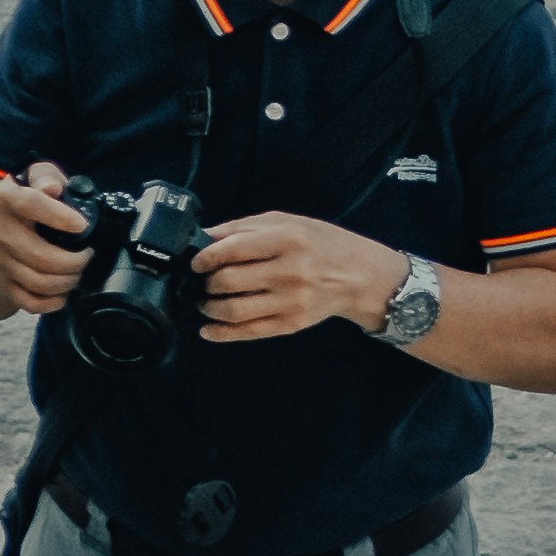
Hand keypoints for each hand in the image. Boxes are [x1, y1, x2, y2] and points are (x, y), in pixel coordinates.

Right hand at [0, 163, 94, 315]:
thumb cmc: (23, 201)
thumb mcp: (32, 177)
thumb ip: (45, 175)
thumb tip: (53, 187)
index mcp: (5, 199)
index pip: (28, 204)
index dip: (57, 216)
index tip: (81, 225)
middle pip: (39, 256)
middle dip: (74, 260)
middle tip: (87, 253)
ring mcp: (0, 261)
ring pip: (39, 282)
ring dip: (68, 280)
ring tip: (78, 270)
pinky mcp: (4, 283)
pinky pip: (29, 302)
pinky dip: (52, 302)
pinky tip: (63, 292)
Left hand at [191, 211, 408, 345]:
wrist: (359, 276)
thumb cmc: (321, 243)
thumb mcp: (286, 222)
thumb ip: (244, 227)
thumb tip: (205, 237)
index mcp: (288, 239)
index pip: (232, 249)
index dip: (205, 257)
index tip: (196, 262)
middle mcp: (290, 271)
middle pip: (228, 281)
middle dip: (207, 282)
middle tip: (204, 281)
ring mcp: (291, 301)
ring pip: (234, 310)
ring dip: (210, 307)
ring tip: (206, 302)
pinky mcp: (291, 324)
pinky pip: (248, 332)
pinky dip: (222, 333)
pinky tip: (208, 329)